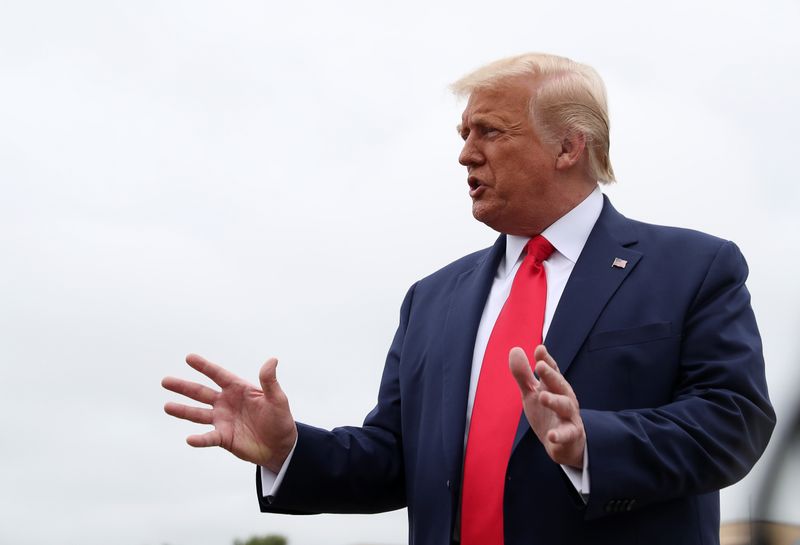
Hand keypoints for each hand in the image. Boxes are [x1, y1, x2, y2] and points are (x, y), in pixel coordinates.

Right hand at [162, 354, 297, 472]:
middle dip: (183, 387)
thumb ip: (270, 381)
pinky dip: (199, 439)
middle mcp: (226, 403)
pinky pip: (208, 438)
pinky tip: (189, 439)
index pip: (218, 375)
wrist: (280, 446)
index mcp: (238, 389)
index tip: (189, 358)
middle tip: (165, 381)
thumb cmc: (280, 419)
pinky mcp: (223, 438)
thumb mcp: (277, 399)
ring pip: (198, 414)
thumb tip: (272, 360)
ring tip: (167, 406)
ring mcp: (222, 420)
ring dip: (182, 411)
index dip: (204, 367)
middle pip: (201, 393)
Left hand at [509, 345, 584, 467]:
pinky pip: (567, 434)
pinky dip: (560, 435)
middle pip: (560, 385)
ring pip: (565, 406)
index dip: (546, 360)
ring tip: (542, 396)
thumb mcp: (532, 393)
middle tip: (540, 365)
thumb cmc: (547, 414)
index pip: (552, 371)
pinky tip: (551, 435)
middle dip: (551, 375)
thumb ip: (523, 374)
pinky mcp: (571, 435)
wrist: (564, 445)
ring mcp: (569, 417)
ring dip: (554, 401)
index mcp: (555, 387)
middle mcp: (565, 398)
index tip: (539, 349)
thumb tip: (515, 349)